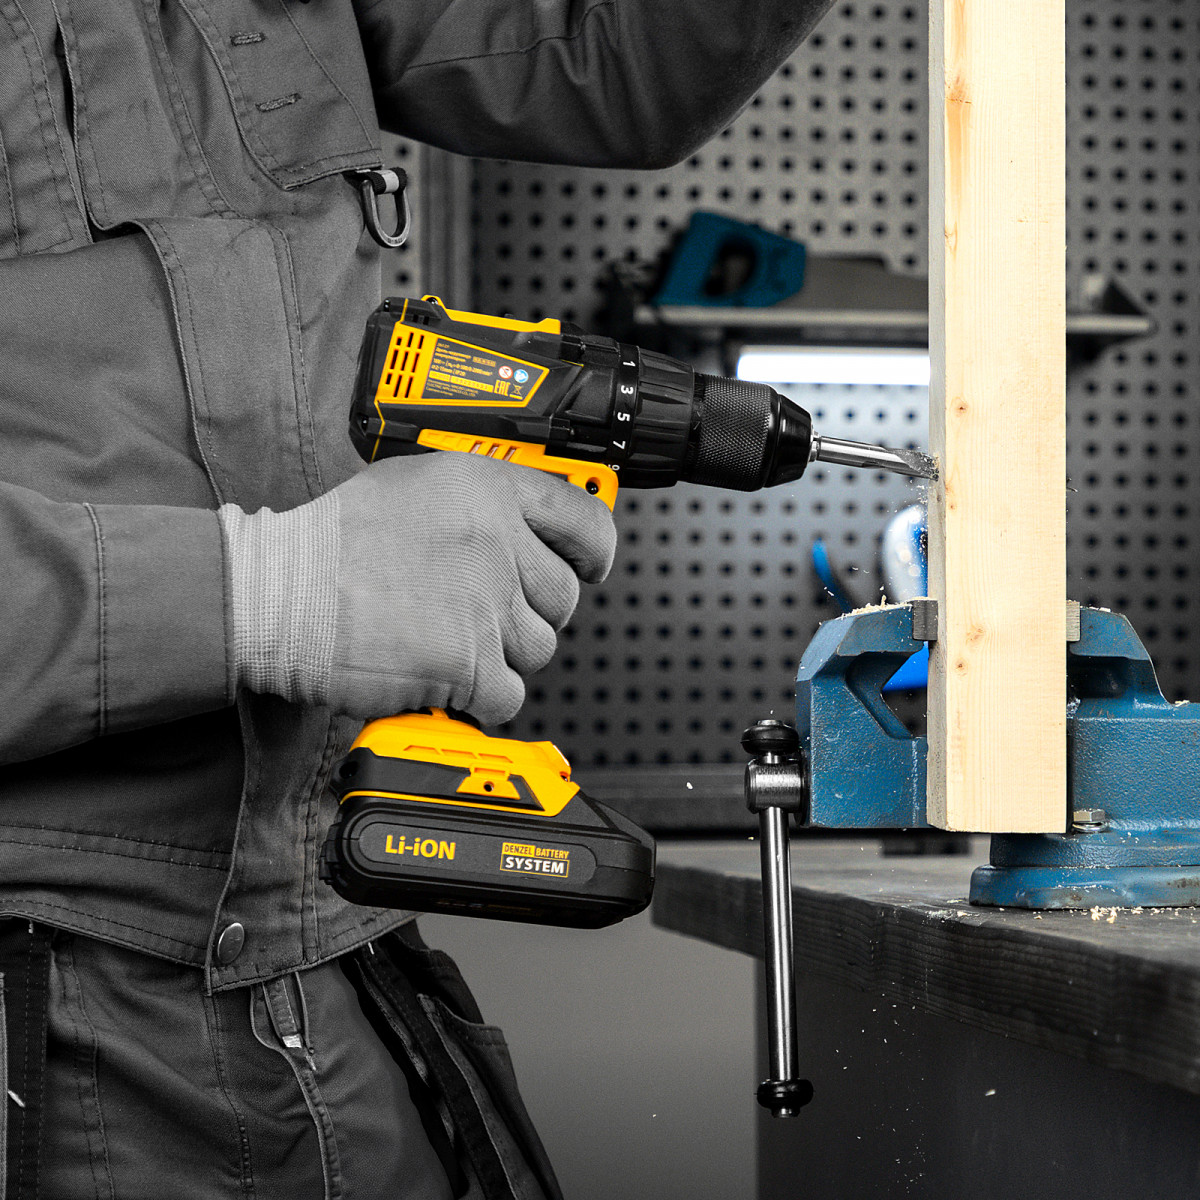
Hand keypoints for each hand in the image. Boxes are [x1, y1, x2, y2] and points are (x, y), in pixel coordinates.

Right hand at [219, 452, 615, 724]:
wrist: (283, 590)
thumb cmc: (332, 541)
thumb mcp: (414, 487)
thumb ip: (477, 505)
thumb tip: (518, 529)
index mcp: (489, 491)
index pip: (585, 520)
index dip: (595, 550)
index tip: (593, 565)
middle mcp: (498, 544)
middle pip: (562, 597)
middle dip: (530, 612)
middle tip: (485, 614)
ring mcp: (487, 605)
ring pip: (538, 648)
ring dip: (503, 654)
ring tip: (451, 641)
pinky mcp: (470, 662)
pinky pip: (509, 694)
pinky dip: (483, 696)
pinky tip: (446, 675)